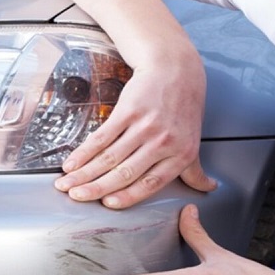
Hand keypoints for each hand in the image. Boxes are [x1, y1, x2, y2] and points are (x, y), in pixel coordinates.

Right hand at [54, 50, 216, 208]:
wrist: (175, 70)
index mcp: (180, 155)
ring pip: (109, 157)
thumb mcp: (193, 141)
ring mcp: (145, 126)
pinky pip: (102, 137)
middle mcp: (163, 143)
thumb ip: (194, 170)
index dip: (127, 197)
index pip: (150, 184)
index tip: (108, 205)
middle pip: (125, 173)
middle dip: (96, 188)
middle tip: (77, 198)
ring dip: (84, 173)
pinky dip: (84, 152)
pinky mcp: (128, 110)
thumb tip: (207, 189)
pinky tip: (72, 162)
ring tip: (67, 184)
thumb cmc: (183, 108)